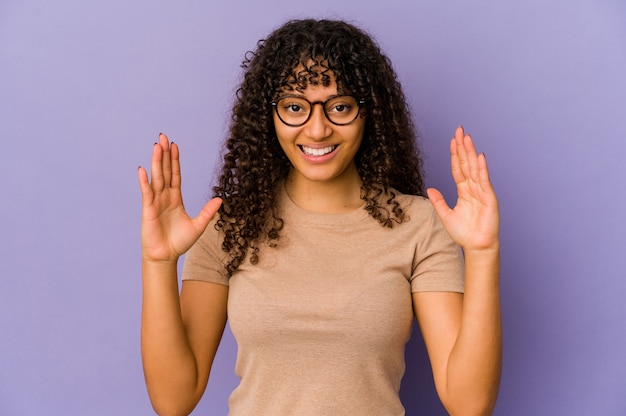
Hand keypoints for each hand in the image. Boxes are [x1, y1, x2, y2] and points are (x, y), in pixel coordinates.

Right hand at [138, 133, 221, 261]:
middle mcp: (165, 197)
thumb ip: (208, 212)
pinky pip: (147, 193)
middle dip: (164, 154)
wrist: (166, 256)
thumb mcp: (199, 225)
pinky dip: (145, 182)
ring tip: (156, 146)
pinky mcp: (148, 210)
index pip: (175, 175)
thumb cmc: (179, 242)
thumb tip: (220, 199)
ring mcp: (155, 202)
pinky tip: (143, 170)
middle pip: (164, 171)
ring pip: (156, 178)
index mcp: (176, 198)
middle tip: (163, 137)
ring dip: (155, 162)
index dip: (175, 160)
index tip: (175, 145)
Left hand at [427, 126, 498, 251]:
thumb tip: (429, 188)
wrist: (476, 246)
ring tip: (467, 137)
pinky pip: (484, 181)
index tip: (452, 140)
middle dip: (463, 147)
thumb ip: (438, 201)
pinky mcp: (489, 198)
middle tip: (459, 130)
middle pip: (467, 163)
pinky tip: (479, 156)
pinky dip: (482, 168)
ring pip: (475, 168)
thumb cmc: (464, 233)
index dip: (455, 154)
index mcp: (464, 191)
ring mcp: (482, 192)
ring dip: (471, 152)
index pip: (458, 168)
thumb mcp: (446, 215)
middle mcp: (474, 188)